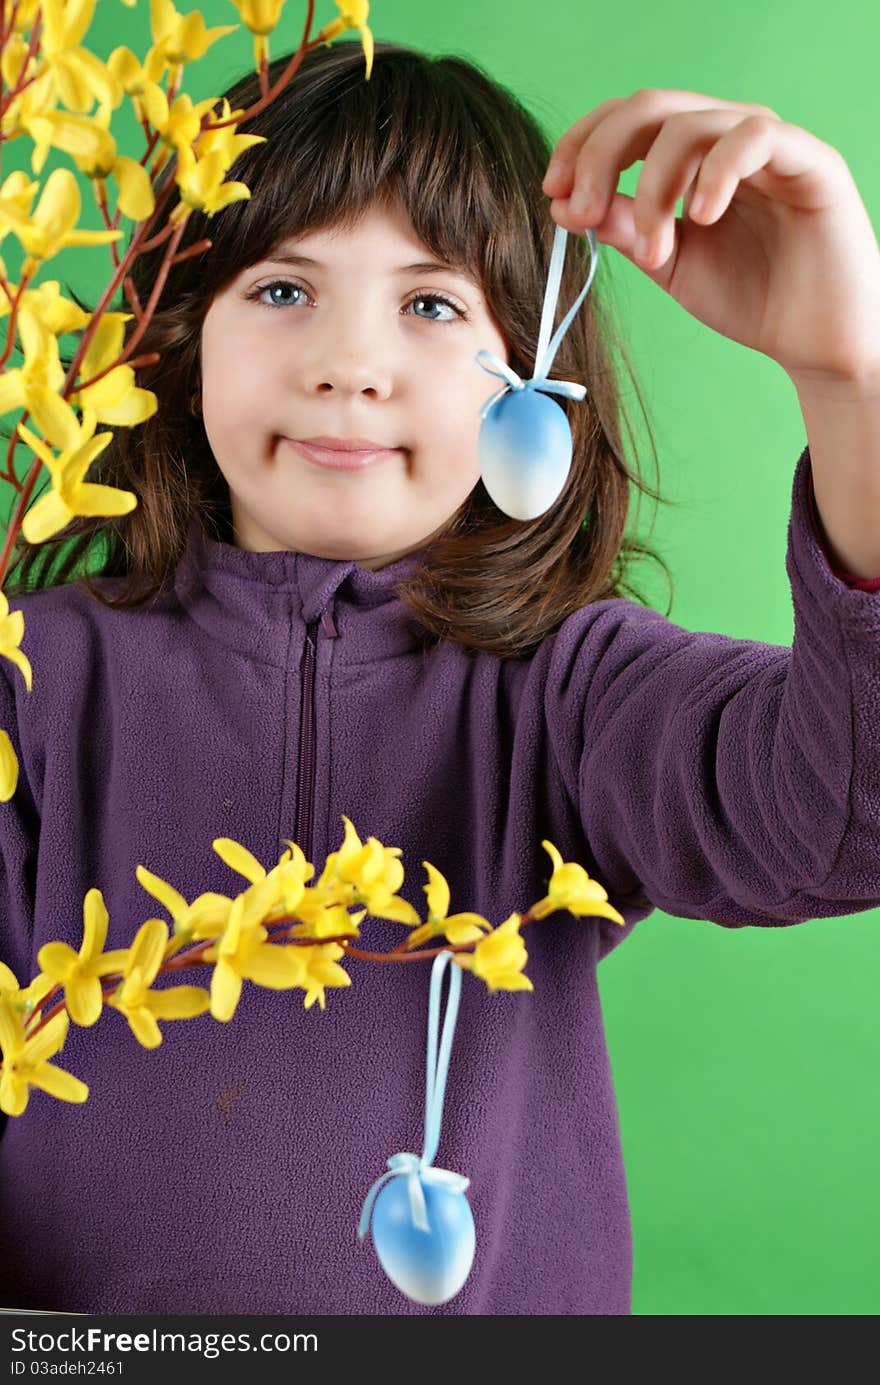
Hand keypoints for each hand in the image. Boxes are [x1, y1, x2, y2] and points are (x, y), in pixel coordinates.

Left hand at [543, 89, 879, 389]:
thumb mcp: (672, 266)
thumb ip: (627, 230)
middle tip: (578, 211)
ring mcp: (769, 145)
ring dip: (654, 186)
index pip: (628, 122)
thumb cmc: (753, 299)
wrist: (816, 341)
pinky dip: (715, 172)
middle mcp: (726, 139)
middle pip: (651, 107)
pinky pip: (753, 137)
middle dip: (601, 156)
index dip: (583, 145)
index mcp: (692, 158)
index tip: (552, 191)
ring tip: (655, 249)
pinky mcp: (809, 161)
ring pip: (693, 123)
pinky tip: (700, 217)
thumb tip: (568, 205)